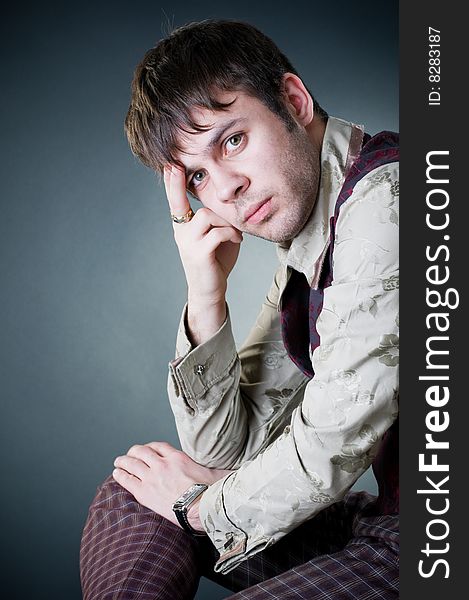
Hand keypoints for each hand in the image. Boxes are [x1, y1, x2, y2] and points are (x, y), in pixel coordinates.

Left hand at [112, 441, 231, 531]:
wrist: (200, 508)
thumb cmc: (210, 492)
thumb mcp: (216, 473)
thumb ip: (218, 468)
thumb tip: (231, 471)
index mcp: (178, 457)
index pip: (159, 446)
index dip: (151, 447)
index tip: (148, 450)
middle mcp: (162, 463)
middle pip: (141, 451)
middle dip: (133, 452)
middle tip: (129, 454)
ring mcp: (152, 477)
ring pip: (132, 462)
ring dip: (123, 461)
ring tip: (118, 462)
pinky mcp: (145, 492)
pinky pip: (127, 479)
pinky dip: (120, 475)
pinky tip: (116, 473)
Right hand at [164, 165, 242, 306]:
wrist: (210, 291)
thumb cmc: (216, 262)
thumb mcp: (217, 236)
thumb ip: (218, 220)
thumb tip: (229, 202)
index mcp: (183, 227)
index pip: (175, 201)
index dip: (172, 183)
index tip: (170, 164)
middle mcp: (181, 233)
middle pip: (198, 207)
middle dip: (214, 208)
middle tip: (214, 204)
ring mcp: (188, 243)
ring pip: (208, 216)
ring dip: (227, 223)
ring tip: (235, 234)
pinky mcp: (199, 253)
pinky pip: (218, 232)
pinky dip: (231, 234)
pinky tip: (238, 240)